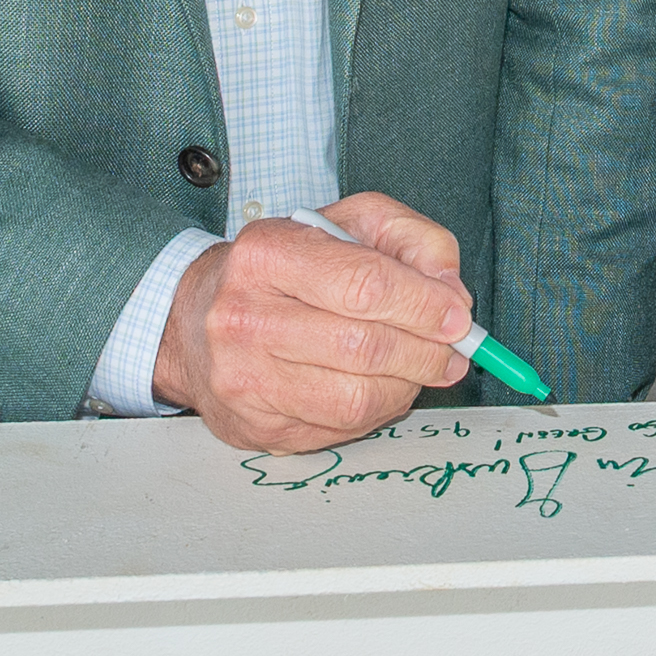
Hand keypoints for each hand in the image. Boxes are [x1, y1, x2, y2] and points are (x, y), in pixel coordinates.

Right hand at [155, 193, 473, 450]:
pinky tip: (379, 388)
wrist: (196, 319)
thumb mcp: (347, 225)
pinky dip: (377, 412)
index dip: (424, 305)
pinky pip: (339, 430)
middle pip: (364, 346)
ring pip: (357, 398)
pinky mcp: (253, 426)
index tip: (458, 317)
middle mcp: (244, 316)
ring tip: (419, 369)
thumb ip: (410, 241)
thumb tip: (452, 294)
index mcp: (268, 253)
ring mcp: (244, 377)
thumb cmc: (285, 270)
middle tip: (454, 351)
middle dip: (427, 352)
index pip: (364, 284)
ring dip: (408, 386)